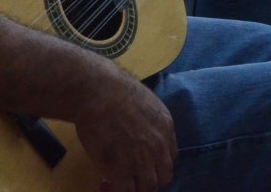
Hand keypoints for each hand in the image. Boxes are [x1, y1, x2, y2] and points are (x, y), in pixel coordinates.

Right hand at [74, 69, 176, 191]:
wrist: (100, 92)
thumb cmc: (115, 89)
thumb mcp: (144, 101)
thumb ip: (147, 120)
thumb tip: (138, 127)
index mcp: (166, 127)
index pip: (170, 156)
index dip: (156, 163)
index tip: (142, 163)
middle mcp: (159, 146)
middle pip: (164, 176)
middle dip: (148, 180)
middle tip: (131, 178)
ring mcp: (143, 160)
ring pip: (148, 188)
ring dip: (134, 188)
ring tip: (115, 183)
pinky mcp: (122, 169)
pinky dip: (116, 191)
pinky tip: (105, 184)